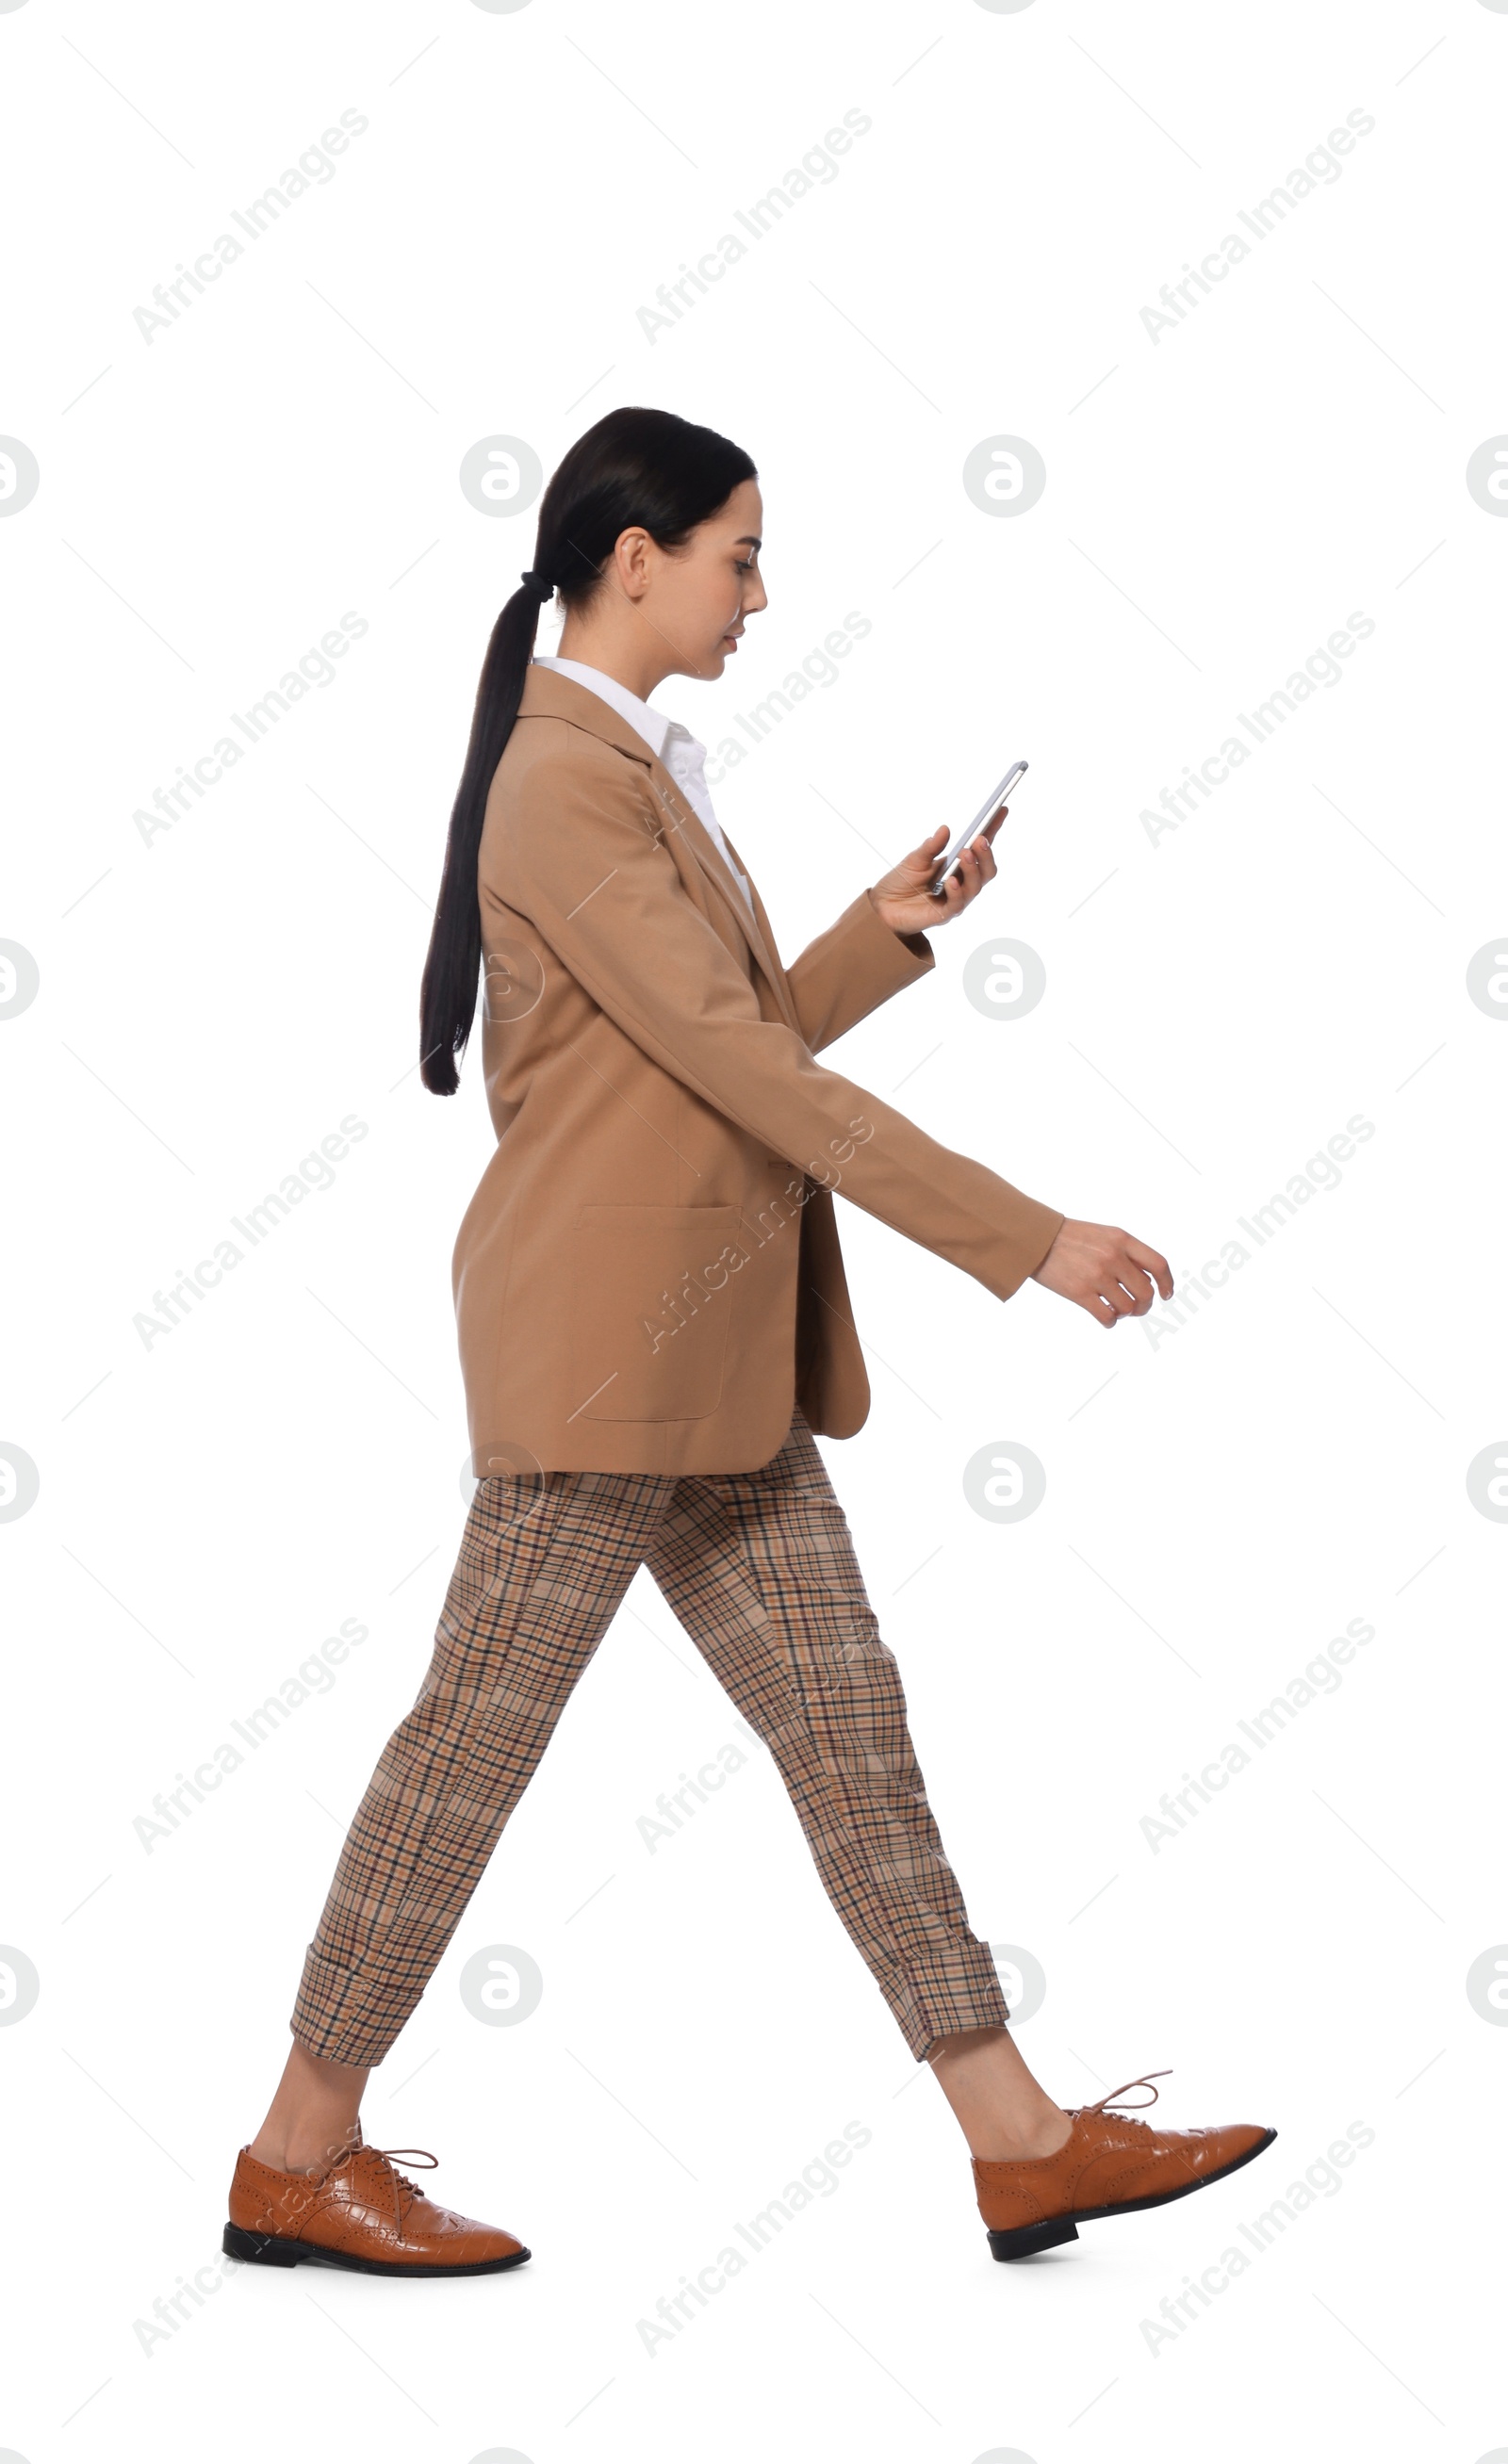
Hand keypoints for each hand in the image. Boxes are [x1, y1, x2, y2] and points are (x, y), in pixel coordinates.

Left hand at [869, 807, 1007, 936]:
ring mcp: (955, 898)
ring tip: (965, 854)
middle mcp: (961, 882)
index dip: (992, 830)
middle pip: (986, 870)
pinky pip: (957, 904)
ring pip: (976, 886)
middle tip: (980, 839)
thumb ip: (931, 847)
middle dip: (986, 854)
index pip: (979, 848)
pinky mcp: (944, 914)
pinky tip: (951, 880)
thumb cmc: (901, 882)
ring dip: (973, 869)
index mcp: (957, 866)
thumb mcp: (915, 859)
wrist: (882, 906)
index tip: (1000, 810)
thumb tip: (945, 829)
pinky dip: (956, 891)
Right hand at [1030, 1219, 1172, 1327]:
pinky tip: (1105, 1316)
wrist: (1037, 1238)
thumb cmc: (1072, 1238)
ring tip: (1116, 1310)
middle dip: (1145, 1305)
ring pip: (1127, 1307)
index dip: (1166, 1283)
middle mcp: (1113, 1257)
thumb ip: (1127, 1253)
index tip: (1166, 1295)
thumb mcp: (1105, 1234)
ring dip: (1125, 1313)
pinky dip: (1110, 1321)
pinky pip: (1106, 1316)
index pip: (1158, 1265)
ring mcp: (1096, 1275)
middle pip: (1145, 1292)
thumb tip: (1147, 1282)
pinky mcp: (1079, 1292)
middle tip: (1136, 1308)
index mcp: (1122, 1239)